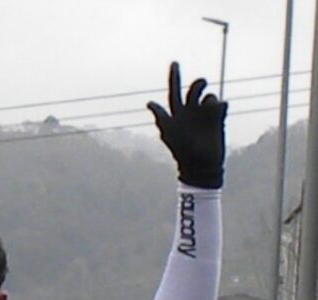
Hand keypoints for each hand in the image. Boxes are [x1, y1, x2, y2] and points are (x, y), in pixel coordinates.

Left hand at [147, 62, 226, 188]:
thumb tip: (149, 102)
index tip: (175, 62)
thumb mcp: (168, 133)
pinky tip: (219, 114)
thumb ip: (160, 117)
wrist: (200, 166)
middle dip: (198, 83)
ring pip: (208, 96)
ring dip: (209, 98)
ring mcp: (204, 115)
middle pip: (194, 89)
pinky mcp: (218, 119)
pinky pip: (222, 104)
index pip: (174, 91)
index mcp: (176, 113)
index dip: (174, 77)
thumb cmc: (181, 151)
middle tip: (201, 84)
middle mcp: (190, 112)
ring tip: (209, 107)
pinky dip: (220, 106)